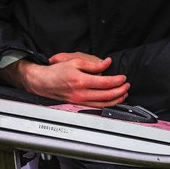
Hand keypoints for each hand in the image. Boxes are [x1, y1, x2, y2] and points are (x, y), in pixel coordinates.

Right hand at [0, 53, 128, 107]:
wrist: (43, 82)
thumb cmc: (57, 71)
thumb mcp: (74, 61)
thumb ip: (92, 64)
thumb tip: (107, 63)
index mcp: (80, 80)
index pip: (104, 82)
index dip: (117, 80)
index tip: (123, 77)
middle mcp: (81, 93)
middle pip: (106, 95)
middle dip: (120, 91)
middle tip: (127, 85)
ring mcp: (80, 101)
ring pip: (103, 104)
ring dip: (116, 99)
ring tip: (124, 93)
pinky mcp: (79, 104)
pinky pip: (96, 107)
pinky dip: (107, 104)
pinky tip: (113, 100)